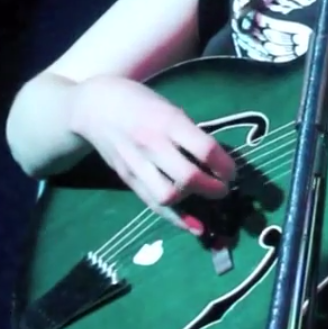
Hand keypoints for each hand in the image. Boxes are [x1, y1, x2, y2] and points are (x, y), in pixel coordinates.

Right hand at [68, 76, 237, 233]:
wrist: (94, 107)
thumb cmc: (141, 103)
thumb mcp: (171, 109)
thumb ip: (191, 134)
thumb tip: (218, 161)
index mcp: (169, 122)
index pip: (205, 150)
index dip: (225, 166)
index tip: (232, 171)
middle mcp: (152, 144)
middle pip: (187, 178)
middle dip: (212, 189)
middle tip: (224, 188)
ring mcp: (136, 164)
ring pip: (167, 196)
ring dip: (193, 204)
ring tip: (208, 200)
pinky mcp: (126, 179)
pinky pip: (152, 203)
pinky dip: (175, 217)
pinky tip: (193, 225)